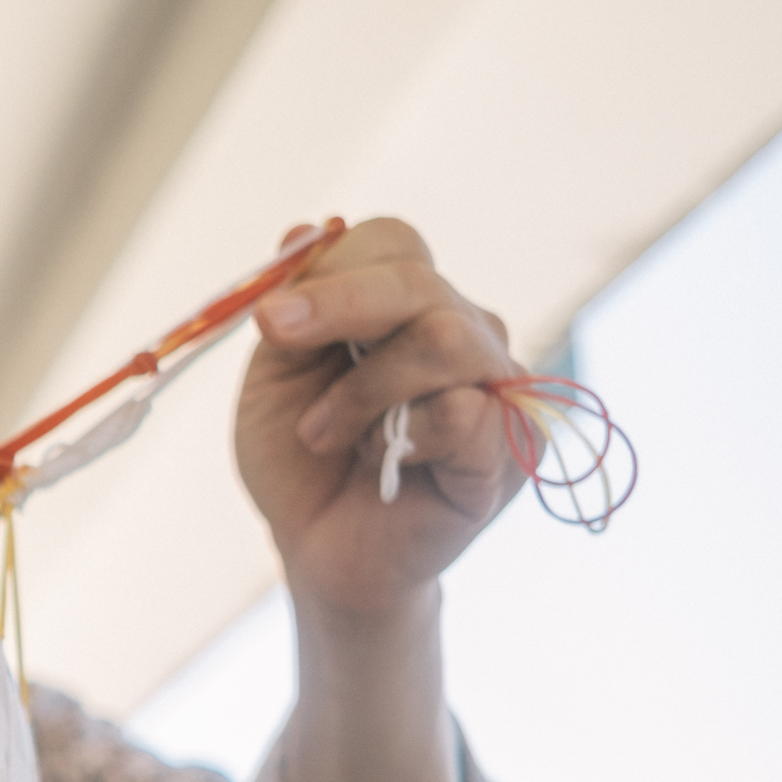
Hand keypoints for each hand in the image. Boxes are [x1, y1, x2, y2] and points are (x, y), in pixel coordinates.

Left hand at [237, 218, 524, 619]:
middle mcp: (461, 331)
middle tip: (278, 338)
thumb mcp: (276, 379)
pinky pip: (466, 412)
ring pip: (446, 339)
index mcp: (406, 306)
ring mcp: (495, 385)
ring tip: (325, 435)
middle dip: (340, 307)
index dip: (331, 273)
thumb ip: (293, 309)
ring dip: (364, 391)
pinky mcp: (512, 447)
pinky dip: (405, 439)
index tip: (269, 319)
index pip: (392, 247)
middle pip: (420, 282)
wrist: (320, 551)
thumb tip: (301, 230)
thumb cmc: (301, 460)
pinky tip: (386, 464)